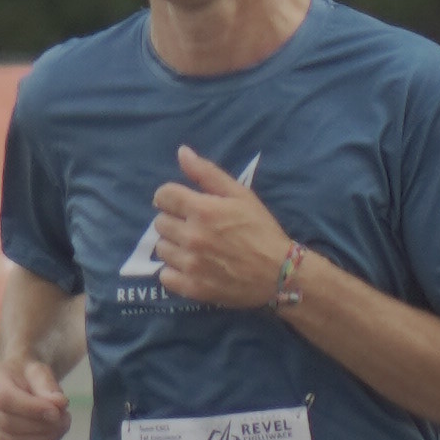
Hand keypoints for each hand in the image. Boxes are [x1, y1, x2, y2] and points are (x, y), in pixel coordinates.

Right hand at [0, 352, 72, 439]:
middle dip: (40, 426)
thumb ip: (48, 387)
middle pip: (8, 423)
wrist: (15, 383)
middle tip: (65, 420)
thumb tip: (60, 405)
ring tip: (61, 428)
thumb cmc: (27, 376)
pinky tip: (50, 435)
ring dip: (40, 439)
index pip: (6, 398)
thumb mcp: (40, 372)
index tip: (57, 412)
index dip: (32, 409)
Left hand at [149, 146, 297, 309]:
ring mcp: (190, 264)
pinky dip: (173, 270)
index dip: (170, 197)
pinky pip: (164, 275)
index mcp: (202, 210)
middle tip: (192, 226)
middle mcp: (191, 236)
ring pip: (161, 248)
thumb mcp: (240, 194)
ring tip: (193, 247)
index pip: (163, 196)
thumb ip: (207, 173)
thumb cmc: (261, 230)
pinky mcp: (191, 287)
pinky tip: (190, 266)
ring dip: (173, 245)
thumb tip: (182, 152)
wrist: (279, 273)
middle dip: (173, 220)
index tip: (180, 203)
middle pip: (159, 222)